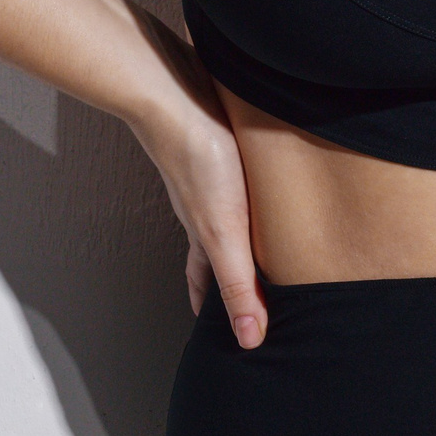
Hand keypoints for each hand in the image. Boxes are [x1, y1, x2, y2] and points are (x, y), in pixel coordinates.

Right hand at [128, 15, 266, 347]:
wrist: (175, 95)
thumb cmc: (198, 163)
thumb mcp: (224, 234)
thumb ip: (238, 285)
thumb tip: (249, 340)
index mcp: (206, 234)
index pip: (207, 280)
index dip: (215, 305)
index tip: (226, 329)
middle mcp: (206, 209)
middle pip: (216, 249)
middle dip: (231, 273)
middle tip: (247, 290)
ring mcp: (211, 176)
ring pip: (227, 214)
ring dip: (241, 232)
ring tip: (261, 239)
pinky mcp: (220, 144)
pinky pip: (235, 177)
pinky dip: (247, 190)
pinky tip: (259, 175)